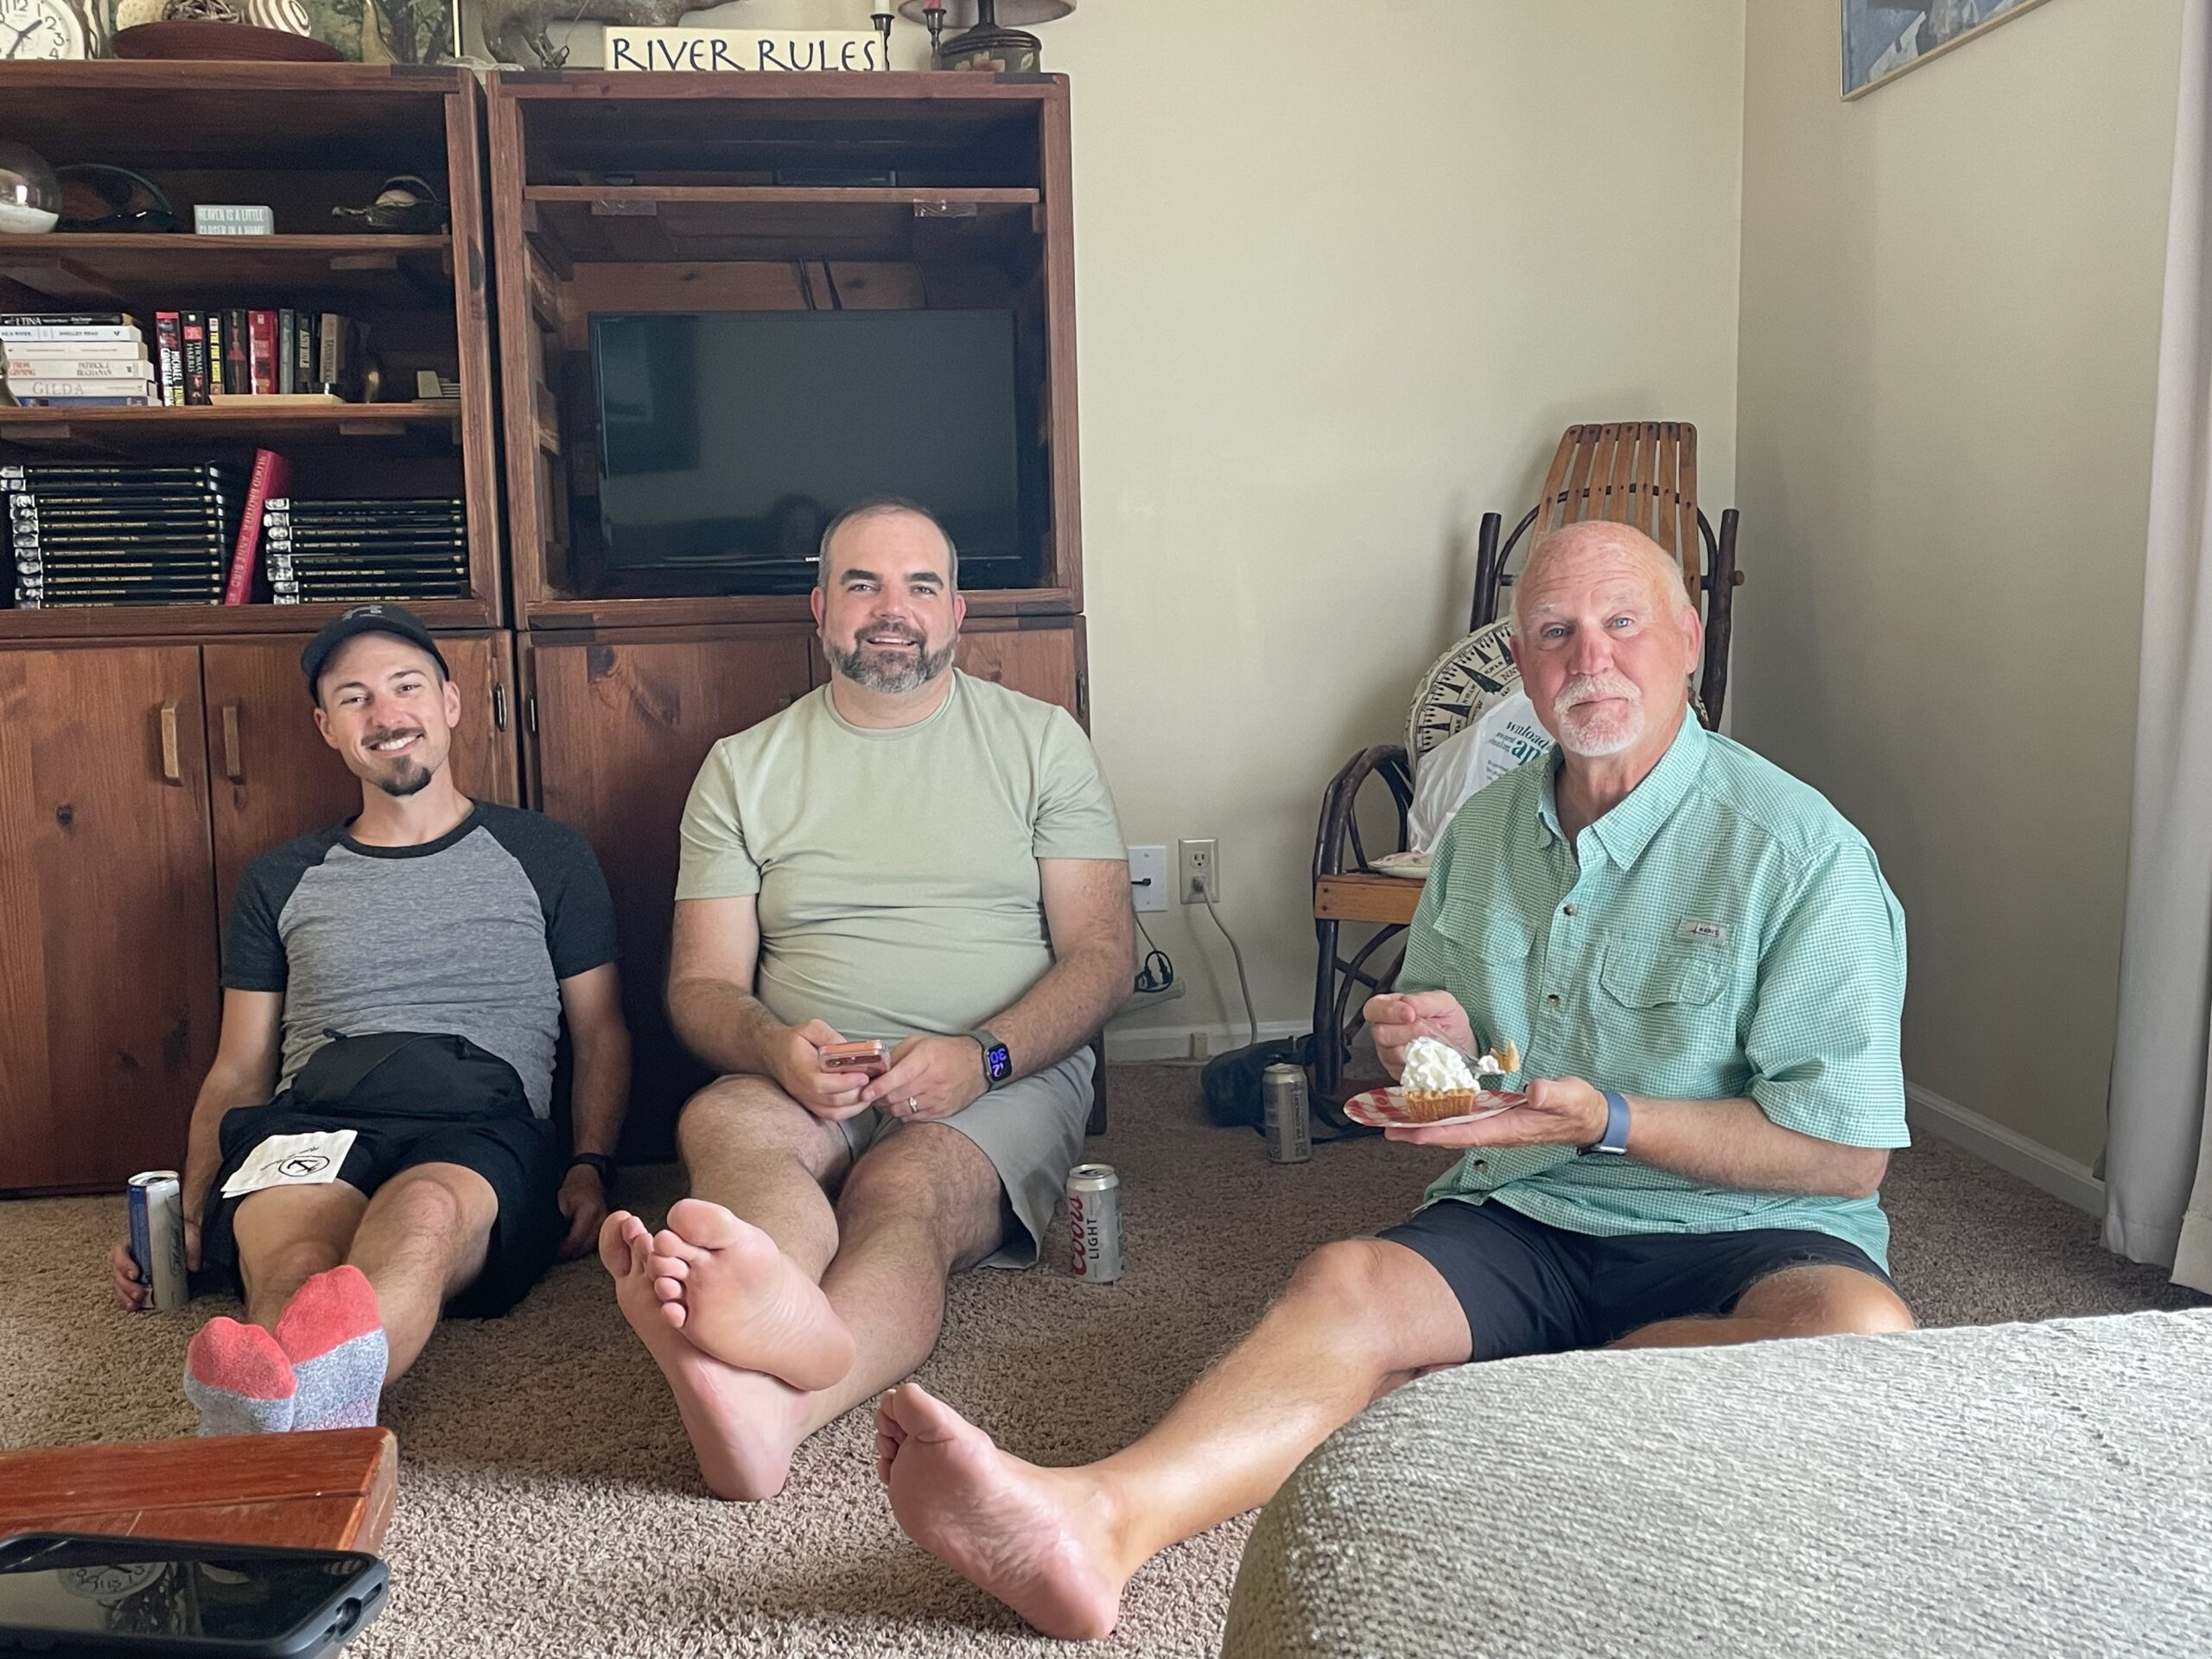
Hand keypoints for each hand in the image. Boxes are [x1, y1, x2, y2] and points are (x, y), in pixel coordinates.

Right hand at [111, 1219, 200, 1310]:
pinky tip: (134, 1307)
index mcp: (136, 1242)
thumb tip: (194, 1266)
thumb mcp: (189, 1234)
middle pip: (119, 1273)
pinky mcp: (137, 1283)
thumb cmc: (182, 1235)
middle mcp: (131, 1258)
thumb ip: (192, 1245)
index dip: (124, 1264)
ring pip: (120, 1285)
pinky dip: (128, 1301)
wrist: (187, 1241)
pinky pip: (126, 1294)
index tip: (135, 1274)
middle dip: (126, 1286)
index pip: (120, 1252)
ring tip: (136, 1303)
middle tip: (139, 1294)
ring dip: (125, 1296)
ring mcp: (132, 1271)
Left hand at [554, 1164, 607, 1261]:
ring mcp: (605, 1225)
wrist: (588, 1179)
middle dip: (567, 1254)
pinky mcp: (605, 1228)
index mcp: (590, 1212)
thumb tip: (550, 1241)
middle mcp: (602, 1220)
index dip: (561, 1250)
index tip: (550, 1254)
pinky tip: (571, 1246)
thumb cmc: (573, 1188)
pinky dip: (580, 1247)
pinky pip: (592, 1244)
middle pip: (583, 1247)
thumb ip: (558, 1221)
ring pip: (588, 1248)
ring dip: (574, 1251)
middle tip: (552, 1256)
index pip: (575, 1241)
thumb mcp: (561, 1201)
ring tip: (560, 1252)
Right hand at [773, 1019, 872, 1120]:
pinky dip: (847, 1112)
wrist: (773, 1051)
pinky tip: (859, 1100)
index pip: (821, 1083)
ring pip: (832, 1112)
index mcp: (799, 1067)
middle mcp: (800, 1087)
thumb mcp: (811, 1028)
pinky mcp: (808, 1105)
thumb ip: (830, 1037)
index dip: (845, 1083)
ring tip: (870, 1093)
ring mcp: (804, 1099)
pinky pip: (829, 1115)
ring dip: (854, 1106)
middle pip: (831, 1100)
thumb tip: (849, 1050)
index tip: (864, 1076)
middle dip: (856, 1094)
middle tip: (874, 1084)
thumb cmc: (795, 1038)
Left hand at [861, 1034, 987, 1124]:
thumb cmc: (943, 1051)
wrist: (976, 1064)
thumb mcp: (919, 1043)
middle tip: (872, 1093)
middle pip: (896, 1096)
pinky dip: (902, 1112)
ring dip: (889, 1107)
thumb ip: (896, 1056)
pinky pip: (912, 1118)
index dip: (879, 1087)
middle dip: (879, 1097)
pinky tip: (902, 1103)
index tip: (865, 1093)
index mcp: (926, 1058)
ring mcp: (938, 1098)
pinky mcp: (941, 1111)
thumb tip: (875, 1071)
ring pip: (901, 1110)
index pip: (898, 1077)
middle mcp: (932, 1080)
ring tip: (887, 1098)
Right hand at [1363, 991, 1476, 1080]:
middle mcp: (1384, 1030)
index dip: (1389, 1011)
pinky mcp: (1397, 1071)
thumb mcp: (1444, 1004)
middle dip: (1404, 1031)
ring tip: (1431, 1043)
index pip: (1374, 1008)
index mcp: (1391, 1007)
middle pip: (1379, 1033)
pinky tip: (1429, 1057)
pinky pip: (1401, 1070)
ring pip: (1390, 1053)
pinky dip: (1418, 1063)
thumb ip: (1425, 1000)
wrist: (1460, 1046)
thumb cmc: (1448, 1021)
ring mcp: (1388, 1053)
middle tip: (1425, 1030)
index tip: (1410, 1014)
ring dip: (1413, 1048)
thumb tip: (1408, 1004)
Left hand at [1383, 1075, 1609, 1149]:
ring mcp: (1496, 1126)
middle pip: (1450, 1134)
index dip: (1435, 1132)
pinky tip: (1426, 1109)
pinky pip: (1463, 1120)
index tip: (1409, 1131)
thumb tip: (1532, 1090)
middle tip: (1386, 1126)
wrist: (1591, 1118)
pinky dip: (1441, 1116)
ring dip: (1424, 1124)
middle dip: (1418, 1131)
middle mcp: (1496, 1130)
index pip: (1465, 1133)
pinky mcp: (1497, 1118)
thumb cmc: (1580, 1107)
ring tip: (1395, 1118)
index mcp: (1508, 1127)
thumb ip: (1551, 1093)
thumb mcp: (1570, 1096)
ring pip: (1453, 1128)